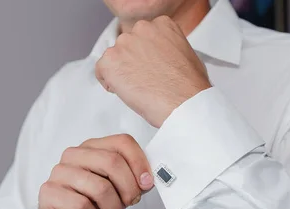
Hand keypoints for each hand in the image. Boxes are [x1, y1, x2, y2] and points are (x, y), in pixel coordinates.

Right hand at [35, 134, 153, 208]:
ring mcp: (59, 172)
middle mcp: (74, 155)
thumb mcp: (119, 193)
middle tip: (130, 203)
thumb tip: (148, 178)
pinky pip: (81, 205)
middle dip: (128, 188)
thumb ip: (133, 181)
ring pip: (99, 187)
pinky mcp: (48, 192)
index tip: (146, 184)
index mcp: (92, 148)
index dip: (139, 163)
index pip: (121, 142)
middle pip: (112, 162)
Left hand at [95, 16, 211, 127]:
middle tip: (143, 81)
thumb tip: (161, 58)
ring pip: (114, 58)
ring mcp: (124, 44)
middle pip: (128, 45)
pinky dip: (109, 82)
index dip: (145, 55)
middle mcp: (141, 29)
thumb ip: (168, 49)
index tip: (149, 67)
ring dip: (121, 72)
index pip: (143, 36)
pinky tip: (125, 92)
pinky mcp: (110, 61)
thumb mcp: (186, 55)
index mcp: (161, 24)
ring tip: (138, 88)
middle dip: (132, 62)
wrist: (182, 103)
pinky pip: (101, 71)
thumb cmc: (189, 86)